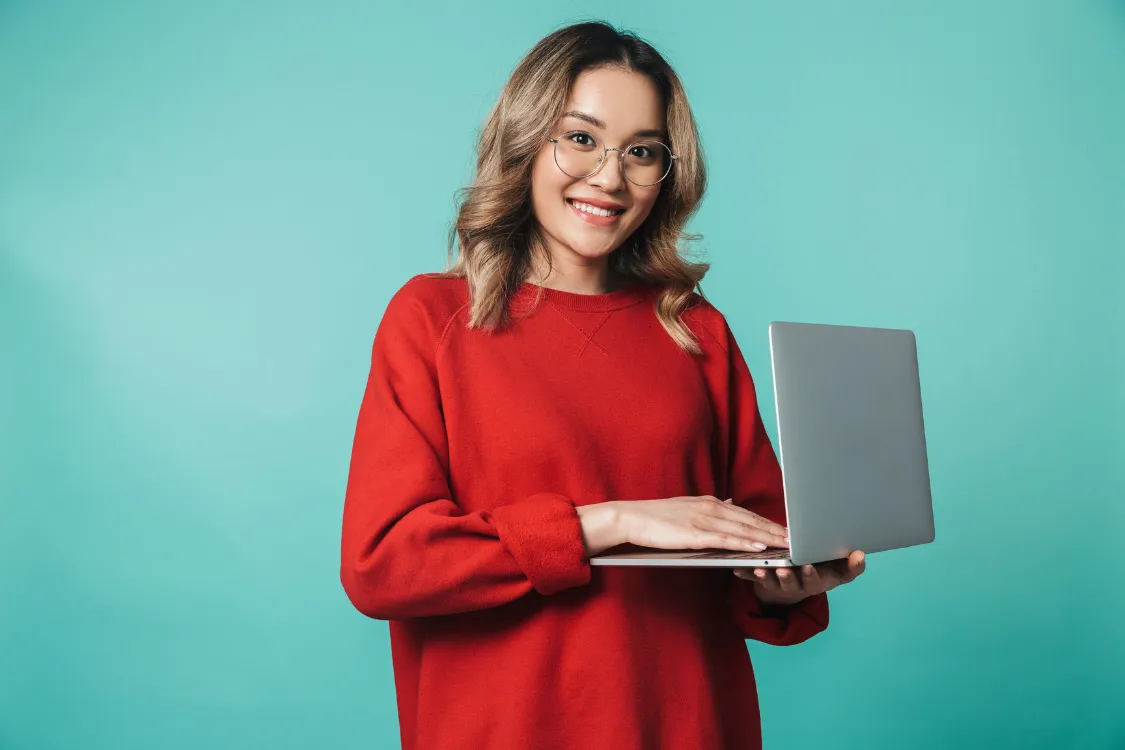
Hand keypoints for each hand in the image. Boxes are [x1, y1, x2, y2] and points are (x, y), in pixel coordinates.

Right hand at [616, 495, 789, 553]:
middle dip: (778, 530)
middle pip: (752, 520)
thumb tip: (729, 502)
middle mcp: (711, 508)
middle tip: (800, 538)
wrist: (630, 518)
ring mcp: (704, 520)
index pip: (747, 514)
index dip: (770, 523)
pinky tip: (760, 548)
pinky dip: (746, 543)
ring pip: (744, 530)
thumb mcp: (687, 507)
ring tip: (788, 545)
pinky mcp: (695, 535)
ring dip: (769, 538)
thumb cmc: (655, 517)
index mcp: (710, 502)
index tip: (789, 530)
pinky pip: (726, 540)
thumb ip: (710, 507)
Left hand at [734, 550, 866, 606]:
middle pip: (791, 583)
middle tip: (783, 570)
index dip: (811, 575)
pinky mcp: (762, 579)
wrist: (801, 579)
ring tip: (759, 569)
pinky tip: (737, 568)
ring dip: (765, 576)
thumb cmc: (822, 570)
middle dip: (787, 577)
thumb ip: (852, 566)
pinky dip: (745, 573)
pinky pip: (752, 578)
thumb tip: (860, 555)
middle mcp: (796, 585)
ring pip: (770, 582)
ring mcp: (778, 584)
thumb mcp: (839, 571)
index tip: (808, 567)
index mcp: (815, 582)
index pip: (814, 581)